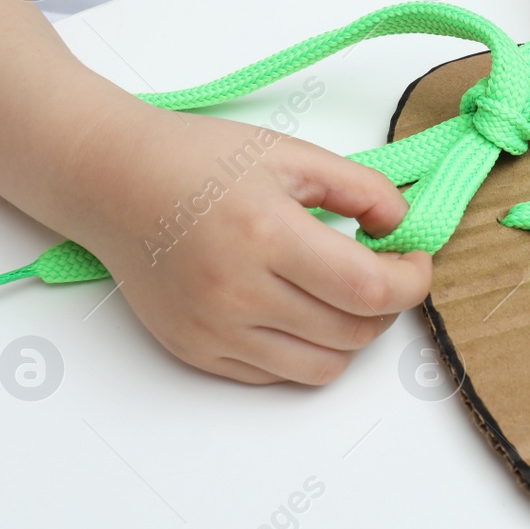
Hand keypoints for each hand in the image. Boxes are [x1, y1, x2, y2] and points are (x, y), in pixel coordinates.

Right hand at [71, 106, 430, 384]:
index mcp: (266, 234)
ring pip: (324, 366)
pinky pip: (280, 374)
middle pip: (355, 332)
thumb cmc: (201, 162)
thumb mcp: (291, 154)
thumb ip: (362, 188)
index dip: (412, 281)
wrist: (115, 183)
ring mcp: (215, 331)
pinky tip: (300, 307)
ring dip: (352, 333)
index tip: (414, 259)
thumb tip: (405, 227)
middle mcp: (239, 293)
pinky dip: (307, 349)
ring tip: (342, 292)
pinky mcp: (198, 352)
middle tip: (382, 269)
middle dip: (389, 305)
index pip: (370, 289)